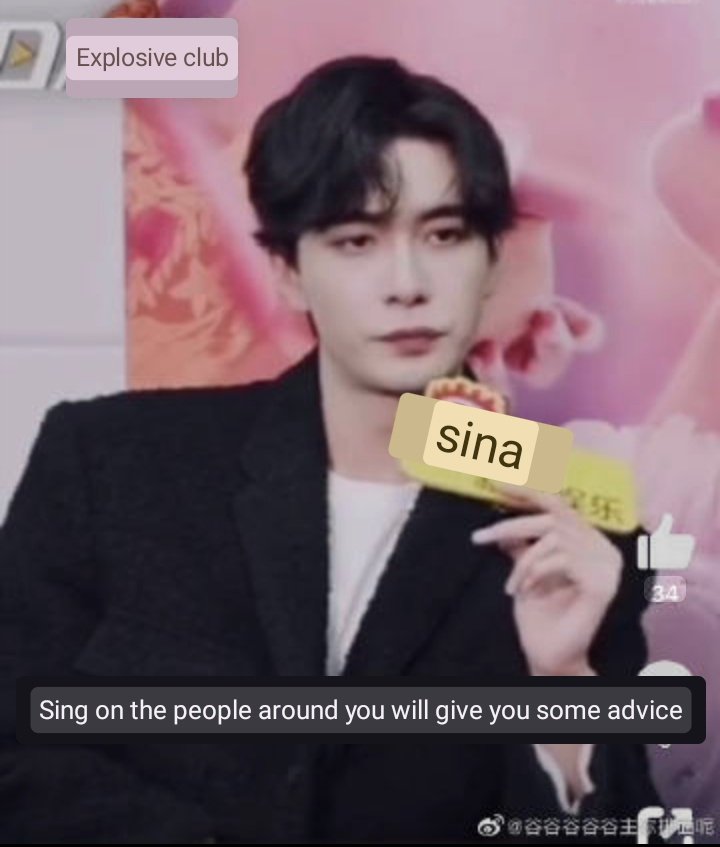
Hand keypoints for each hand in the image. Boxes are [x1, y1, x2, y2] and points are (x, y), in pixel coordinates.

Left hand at [471, 482, 621, 675]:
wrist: (549, 654)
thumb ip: (521, 543)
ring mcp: (608, 566)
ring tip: (511, 586)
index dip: (528, 490)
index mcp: (590, 541)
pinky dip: (535, 573)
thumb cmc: (539, 612)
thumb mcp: (525, 569)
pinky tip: (527, 590)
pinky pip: (561, 560)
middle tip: (479, 537)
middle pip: (554, 516)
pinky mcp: (603, 583)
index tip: (495, 482)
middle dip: (512, 524)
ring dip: (523, 563)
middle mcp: (604, 549)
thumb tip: (502, 518)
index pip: (559, 504)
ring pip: (553, 539)